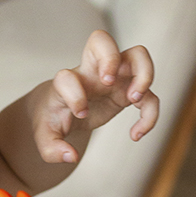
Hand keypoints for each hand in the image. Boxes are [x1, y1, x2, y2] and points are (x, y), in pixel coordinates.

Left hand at [35, 30, 158, 163]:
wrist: (62, 110)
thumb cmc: (52, 118)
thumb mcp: (45, 137)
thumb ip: (52, 149)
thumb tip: (70, 156)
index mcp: (65, 82)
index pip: (66, 77)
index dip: (75, 95)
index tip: (79, 113)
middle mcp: (90, 72)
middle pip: (101, 40)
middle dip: (110, 57)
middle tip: (109, 82)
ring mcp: (113, 77)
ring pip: (137, 54)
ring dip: (144, 73)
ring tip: (135, 99)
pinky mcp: (127, 89)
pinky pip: (149, 92)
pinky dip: (150, 113)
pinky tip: (136, 134)